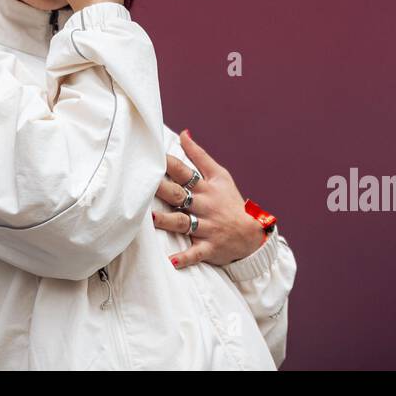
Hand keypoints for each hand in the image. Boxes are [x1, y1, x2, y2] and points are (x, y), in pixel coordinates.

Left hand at [151, 129, 264, 268]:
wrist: (252, 234)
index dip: (169, 164)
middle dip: (163, 189)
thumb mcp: (220, 175)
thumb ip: (199, 155)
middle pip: (180, 195)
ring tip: (152, 218)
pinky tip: (171, 261)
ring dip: (168, 221)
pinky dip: (184, 258)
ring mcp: (207, 228)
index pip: (184, 172)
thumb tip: (183, 133)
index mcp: (206, 188)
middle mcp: (205, 206)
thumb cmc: (231, 202)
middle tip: (144, 183)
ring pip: (183, 223)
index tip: (152, 156)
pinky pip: (195, 253)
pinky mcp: (208, 248)